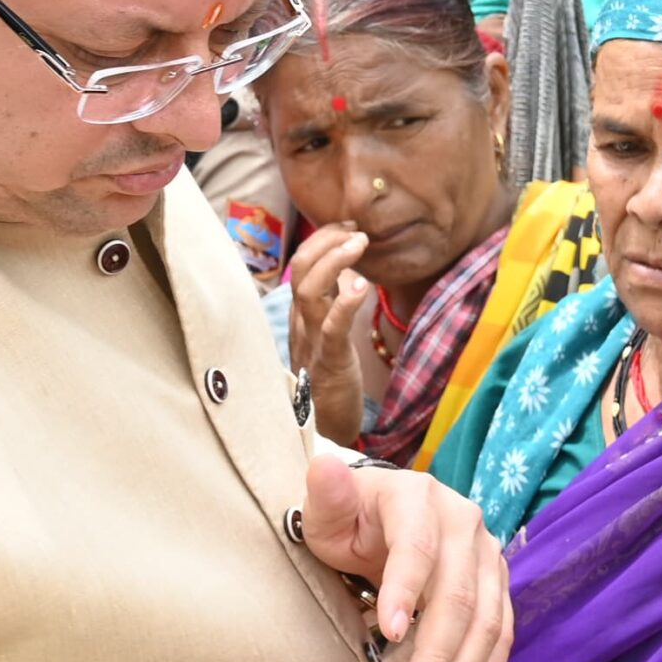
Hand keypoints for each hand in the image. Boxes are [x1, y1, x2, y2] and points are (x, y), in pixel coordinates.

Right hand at [286, 223, 372, 446]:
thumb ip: (333, 307)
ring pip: (308, 291)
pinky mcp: (328, 364)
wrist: (323, 433)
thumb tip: (347, 274)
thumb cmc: (332, 384)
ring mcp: (311, 344)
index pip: (300, 267)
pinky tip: (362, 285)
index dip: (321, 242)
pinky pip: (331, 328)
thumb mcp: (330, 338)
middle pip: (300, 271)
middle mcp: (300, 326)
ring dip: (334, 261)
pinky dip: (345, 302)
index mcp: (301, 318)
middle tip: (356, 231)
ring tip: (359, 244)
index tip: (347, 228)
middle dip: (325, 243)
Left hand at [301, 454, 510, 661]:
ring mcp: (485, 550)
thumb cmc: (346, 518)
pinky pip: (502, 626)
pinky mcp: (496, 579)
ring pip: (486, 616)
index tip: (390, 633)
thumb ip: (325, 493)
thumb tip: (323, 466)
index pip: (417, 547)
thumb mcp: (327, 509)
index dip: (406, 590)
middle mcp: (462, 519)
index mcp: (418, 497)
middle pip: (458, 592)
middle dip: (437, 652)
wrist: (379, 515)